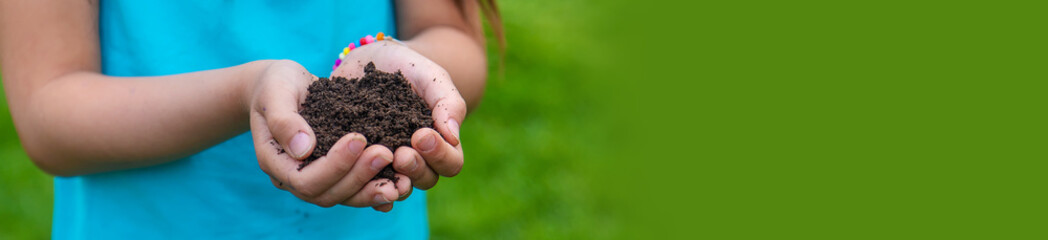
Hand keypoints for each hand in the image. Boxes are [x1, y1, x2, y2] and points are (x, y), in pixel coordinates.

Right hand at [247, 60, 410, 211]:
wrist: (284, 85)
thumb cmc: (276, 84)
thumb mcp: (275, 92)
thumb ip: (284, 120)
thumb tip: (303, 149)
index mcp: (275, 163)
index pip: (304, 180)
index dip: (334, 165)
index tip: (359, 138)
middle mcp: (295, 177)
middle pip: (327, 194)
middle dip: (359, 176)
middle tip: (386, 153)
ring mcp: (316, 177)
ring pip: (345, 197)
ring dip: (373, 189)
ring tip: (401, 179)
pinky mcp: (335, 171)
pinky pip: (355, 188)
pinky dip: (377, 188)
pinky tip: (401, 184)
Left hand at [333, 40, 466, 199]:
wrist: (370, 58)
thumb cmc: (408, 66)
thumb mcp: (431, 76)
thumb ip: (448, 102)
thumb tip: (453, 136)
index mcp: (440, 141)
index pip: (451, 163)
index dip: (440, 155)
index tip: (421, 135)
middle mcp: (417, 157)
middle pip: (427, 180)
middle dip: (416, 168)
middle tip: (401, 153)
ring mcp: (388, 162)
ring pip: (398, 186)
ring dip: (393, 180)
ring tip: (381, 159)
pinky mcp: (360, 161)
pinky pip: (366, 185)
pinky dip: (366, 188)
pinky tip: (361, 181)